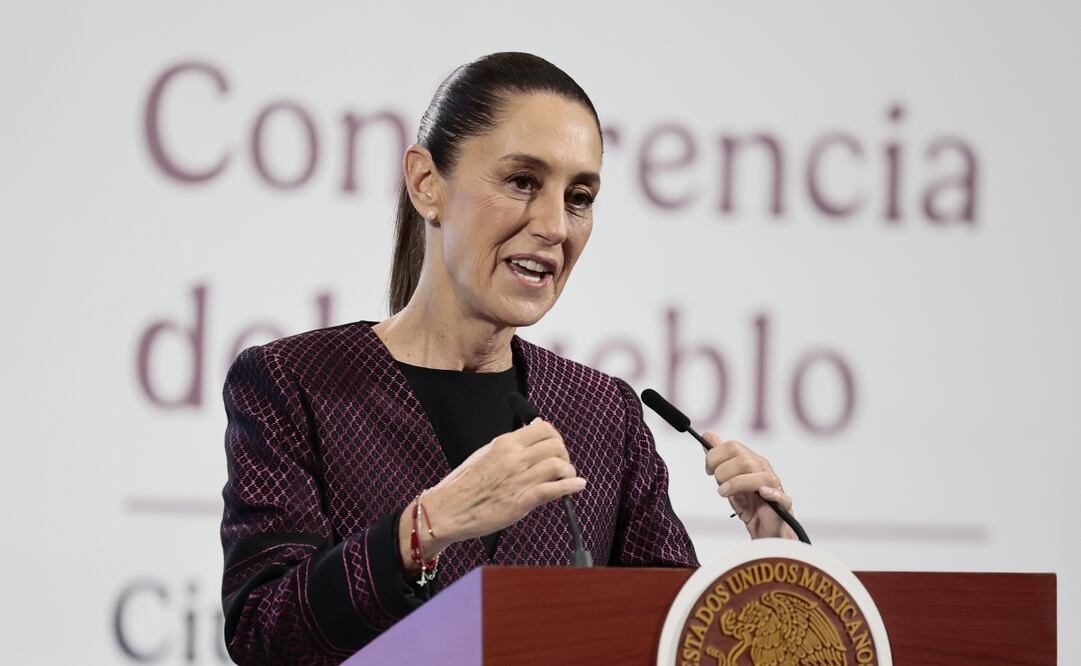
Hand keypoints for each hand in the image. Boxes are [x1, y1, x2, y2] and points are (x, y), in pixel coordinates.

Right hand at [399, 419, 585, 570]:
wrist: (447, 510)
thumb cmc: (464, 485)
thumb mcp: (485, 454)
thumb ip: (509, 446)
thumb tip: (532, 431)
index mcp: (504, 443)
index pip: (543, 428)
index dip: (555, 436)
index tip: (555, 445)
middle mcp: (514, 458)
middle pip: (556, 445)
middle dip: (564, 454)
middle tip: (562, 464)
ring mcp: (518, 480)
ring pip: (559, 465)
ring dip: (569, 471)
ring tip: (566, 478)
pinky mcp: (521, 502)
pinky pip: (554, 490)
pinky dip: (570, 486)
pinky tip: (577, 485)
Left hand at [703, 432, 796, 539]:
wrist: (765, 531)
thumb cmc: (749, 505)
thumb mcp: (728, 481)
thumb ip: (718, 459)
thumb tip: (708, 435)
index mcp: (751, 461)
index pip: (733, 446)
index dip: (715, 456)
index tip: (708, 470)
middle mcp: (763, 469)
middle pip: (742, 459)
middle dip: (722, 471)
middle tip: (718, 484)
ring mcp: (774, 486)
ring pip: (757, 474)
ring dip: (735, 483)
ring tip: (724, 493)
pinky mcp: (783, 503)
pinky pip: (780, 495)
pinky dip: (770, 492)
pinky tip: (761, 493)